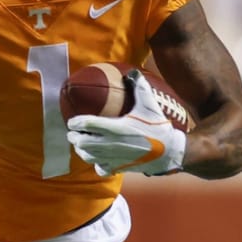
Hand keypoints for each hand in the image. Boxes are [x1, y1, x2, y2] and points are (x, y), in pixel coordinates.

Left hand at [66, 71, 186, 176]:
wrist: (169, 152)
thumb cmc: (158, 126)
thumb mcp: (149, 104)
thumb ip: (139, 87)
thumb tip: (132, 73)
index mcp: (116, 127)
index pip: (87, 124)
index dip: (75, 122)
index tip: (72, 121)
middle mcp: (111, 143)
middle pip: (82, 142)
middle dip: (74, 137)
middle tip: (73, 132)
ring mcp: (113, 157)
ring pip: (87, 156)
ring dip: (81, 150)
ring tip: (80, 144)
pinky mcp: (118, 168)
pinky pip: (99, 168)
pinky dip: (95, 163)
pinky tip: (98, 158)